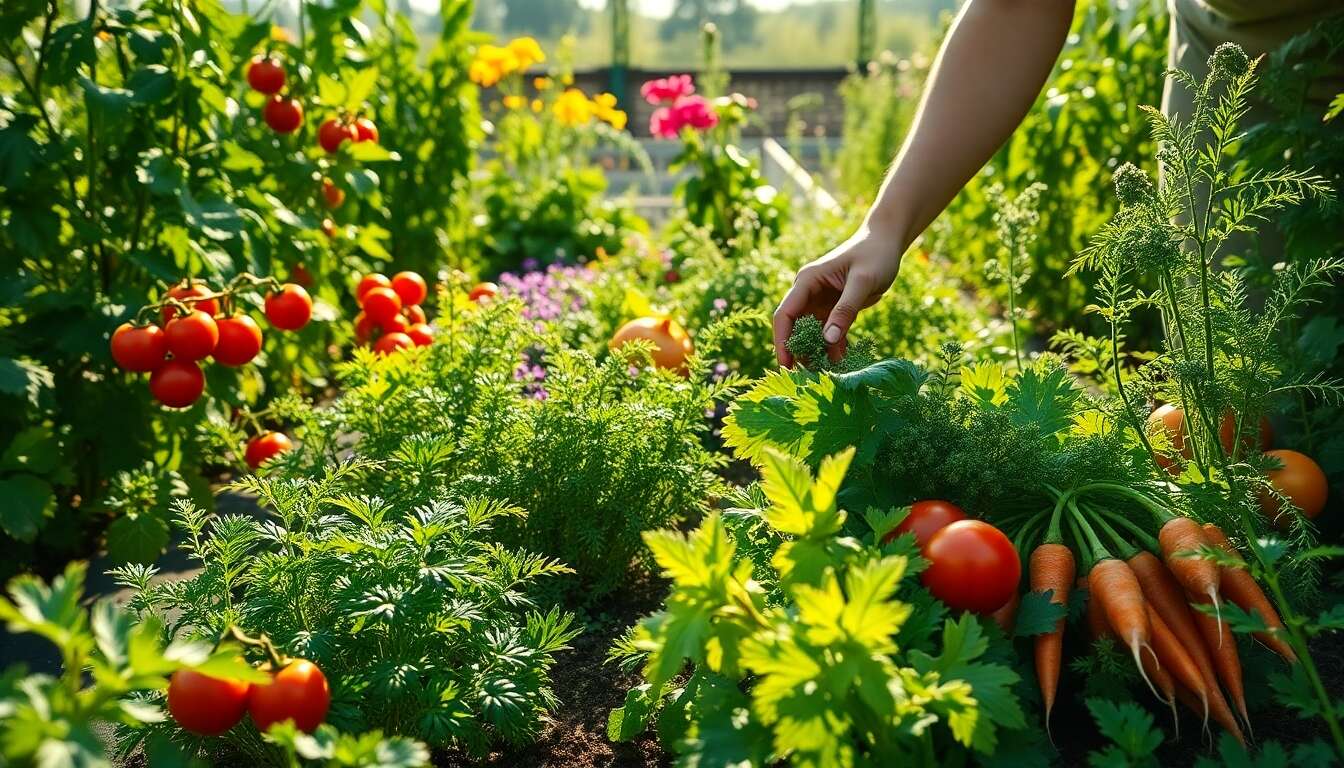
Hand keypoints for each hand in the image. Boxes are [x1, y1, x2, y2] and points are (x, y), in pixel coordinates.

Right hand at [773, 222, 904, 365]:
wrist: (887, 243)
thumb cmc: (875, 255)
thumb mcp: (863, 281)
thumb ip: (845, 310)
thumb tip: (827, 340)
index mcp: (807, 281)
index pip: (784, 314)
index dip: (782, 341)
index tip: (786, 366)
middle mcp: (808, 292)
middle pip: (794, 328)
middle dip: (798, 352)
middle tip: (806, 378)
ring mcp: (820, 301)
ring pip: (810, 334)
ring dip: (816, 353)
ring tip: (826, 374)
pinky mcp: (834, 309)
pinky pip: (828, 333)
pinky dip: (833, 348)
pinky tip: (841, 362)